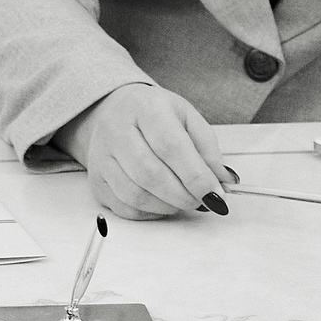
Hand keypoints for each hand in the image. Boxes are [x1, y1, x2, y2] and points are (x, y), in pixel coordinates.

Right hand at [55, 83, 229, 219]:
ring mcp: (102, 157)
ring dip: (168, 206)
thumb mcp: (187, 118)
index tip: (216, 195)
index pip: (171, 147)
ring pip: (136, 195)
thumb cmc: (154, 115)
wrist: (114, 111)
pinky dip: (151, 212)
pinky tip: (164, 203)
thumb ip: (207, 149)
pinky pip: (125, 207)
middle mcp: (117, 130)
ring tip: (185, 201)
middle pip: (151, 174)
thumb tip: (223, 182)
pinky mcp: (96, 180)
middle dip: (184, 196)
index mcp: (145, 108)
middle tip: (203, 201)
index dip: (196, 177)